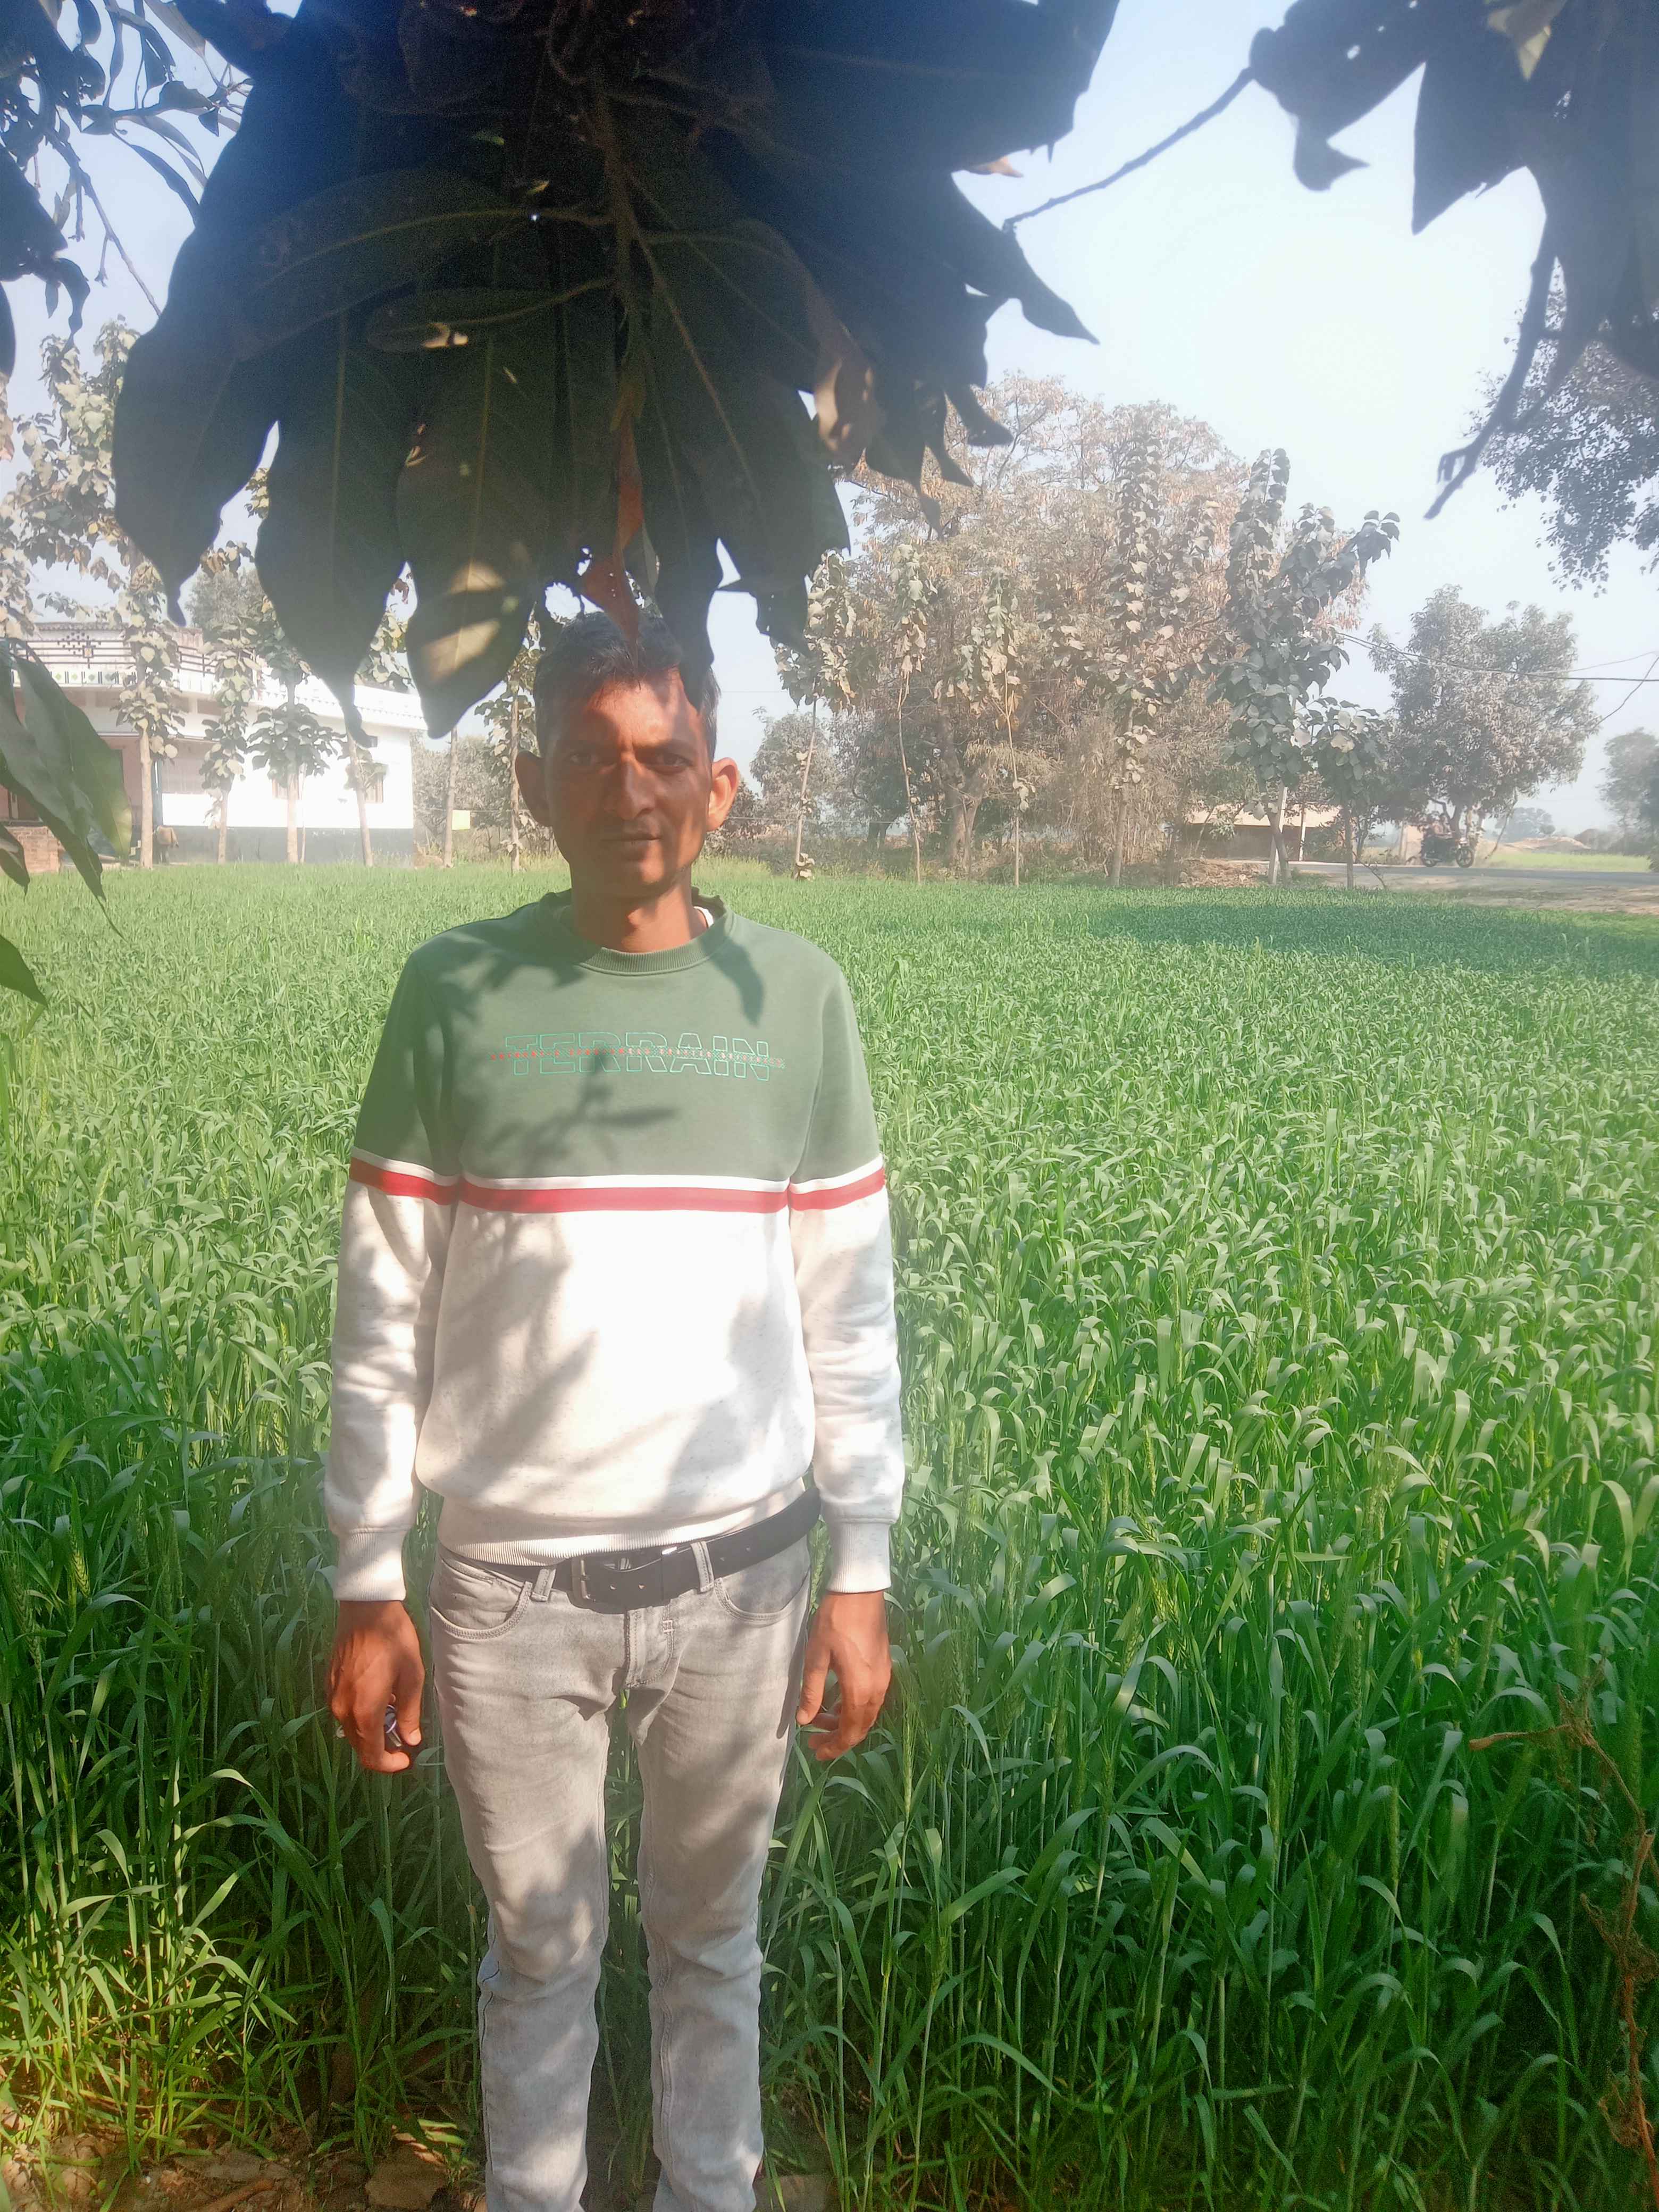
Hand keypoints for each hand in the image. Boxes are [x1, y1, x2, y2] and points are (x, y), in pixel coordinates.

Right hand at [328, 1600, 424, 1772]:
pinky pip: (344, 1712)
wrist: (366, 1608)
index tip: (406, 1758)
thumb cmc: (394, 1639)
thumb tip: (411, 1741)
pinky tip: (378, 1697)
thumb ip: (410, 1712)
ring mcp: (332, 1697)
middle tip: (404, 1736)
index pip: (371, 1755)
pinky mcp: (329, 1685)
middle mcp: (342, 1709)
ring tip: (394, 1712)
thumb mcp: (412, 1676)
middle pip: (359, 1745)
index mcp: (363, 1711)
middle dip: (382, 1749)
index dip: (389, 1764)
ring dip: (371, 1731)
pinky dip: (361, 1715)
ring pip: (351, 1730)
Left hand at [796, 1590, 890, 1760]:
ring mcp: (883, 1678)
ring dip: (845, 1722)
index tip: (816, 1752)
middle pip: (861, 1726)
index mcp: (860, 1689)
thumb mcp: (816, 1656)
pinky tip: (836, 1701)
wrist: (860, 1592)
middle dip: (838, 1737)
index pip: (850, 1732)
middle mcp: (877, 1689)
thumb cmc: (835, 1621)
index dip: (834, 1747)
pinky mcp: (883, 1667)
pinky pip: (871, 1699)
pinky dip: (854, 1708)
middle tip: (813, 1739)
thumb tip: (803, 1721)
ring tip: (820, 1718)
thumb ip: (812, 1691)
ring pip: (867, 1713)